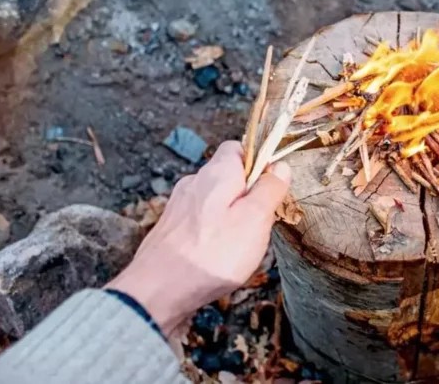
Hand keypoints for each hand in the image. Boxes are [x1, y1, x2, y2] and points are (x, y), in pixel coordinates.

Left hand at [107, 141, 290, 335]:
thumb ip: (269, 190)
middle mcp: (194, 182)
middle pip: (227, 176)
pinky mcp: (171, 228)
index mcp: (217, 173)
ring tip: (238, 246)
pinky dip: (212, 233)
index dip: (259, 163)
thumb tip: (281, 167)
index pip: (238, 148)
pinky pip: (200, 221)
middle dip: (246, 196)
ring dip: (229, 217)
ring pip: (214, 201)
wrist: (158, 291)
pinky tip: (216, 256)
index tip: (270, 189)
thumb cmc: (211, 256)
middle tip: (258, 225)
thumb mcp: (255, 219)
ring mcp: (179, 206)